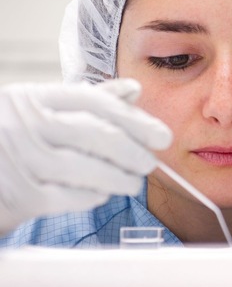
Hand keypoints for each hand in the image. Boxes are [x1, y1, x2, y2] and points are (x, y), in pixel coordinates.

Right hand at [0, 79, 171, 233]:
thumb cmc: (14, 140)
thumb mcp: (44, 110)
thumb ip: (89, 101)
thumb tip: (134, 89)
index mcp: (33, 97)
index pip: (95, 102)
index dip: (135, 119)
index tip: (162, 135)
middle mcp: (23, 123)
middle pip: (95, 134)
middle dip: (132, 151)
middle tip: (150, 163)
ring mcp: (18, 158)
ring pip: (85, 168)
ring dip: (117, 178)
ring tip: (132, 182)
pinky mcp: (17, 193)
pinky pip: (66, 197)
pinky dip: (91, 197)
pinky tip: (101, 194)